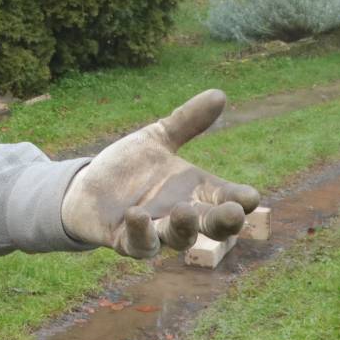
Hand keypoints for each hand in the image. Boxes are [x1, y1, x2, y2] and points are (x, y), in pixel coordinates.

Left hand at [60, 89, 258, 258]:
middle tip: (235, 213)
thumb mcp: (157, 138)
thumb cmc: (131, 167)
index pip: (228, 198)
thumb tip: (219, 94)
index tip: (251, 197)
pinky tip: (137, 215)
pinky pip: (140, 245)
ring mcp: (157, 230)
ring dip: (184, 227)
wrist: (88, 188)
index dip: (241, 200)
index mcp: (196, 191)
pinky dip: (141, 233)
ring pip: (179, 239)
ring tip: (185, 210)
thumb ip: (187, 121)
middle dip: (224, 221)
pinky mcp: (127, 240)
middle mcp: (182, 214)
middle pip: (211, 225)